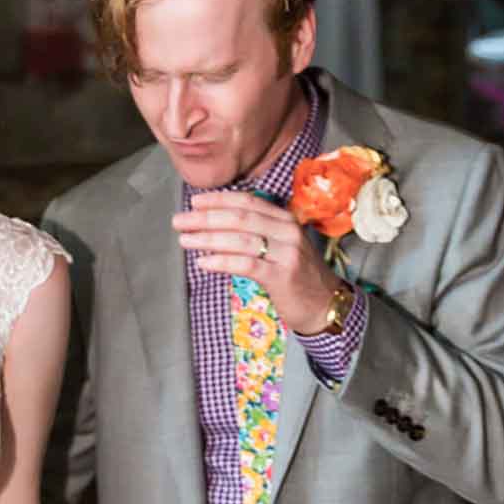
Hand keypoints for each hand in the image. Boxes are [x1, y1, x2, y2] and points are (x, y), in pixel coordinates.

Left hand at [172, 193, 338, 334]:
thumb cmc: (295, 275)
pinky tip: (202, 263)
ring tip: (184, 240)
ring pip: (240, 240)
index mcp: (285, 219)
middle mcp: (287, 231)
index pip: (248, 202)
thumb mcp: (280, 245)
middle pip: (240, 218)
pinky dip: (221, 262)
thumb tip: (216, 223)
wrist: (324, 304)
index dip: (218, 200)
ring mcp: (286, 253)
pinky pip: (246, 265)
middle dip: (205, 218)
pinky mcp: (282, 276)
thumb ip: (257, 231)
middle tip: (179, 221)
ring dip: (207, 239)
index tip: (194, 202)